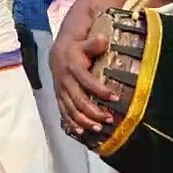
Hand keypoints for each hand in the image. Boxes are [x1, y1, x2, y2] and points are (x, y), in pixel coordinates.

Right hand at [48, 2, 119, 134]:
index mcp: (72, 68)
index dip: (100, 90)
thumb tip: (104, 39)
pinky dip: (71, 124)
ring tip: (99, 128)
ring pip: (71, 110)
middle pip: (79, 100)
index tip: (116, 97)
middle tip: (110, 118)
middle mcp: (65, 82)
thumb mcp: (84, 43)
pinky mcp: (59, 99)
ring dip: (85, 121)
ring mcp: (61, 92)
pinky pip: (63, 113)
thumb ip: (93, 44)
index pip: (87, 81)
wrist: (56, 55)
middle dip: (94, 112)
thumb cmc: (76, 49)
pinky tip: (81, 132)